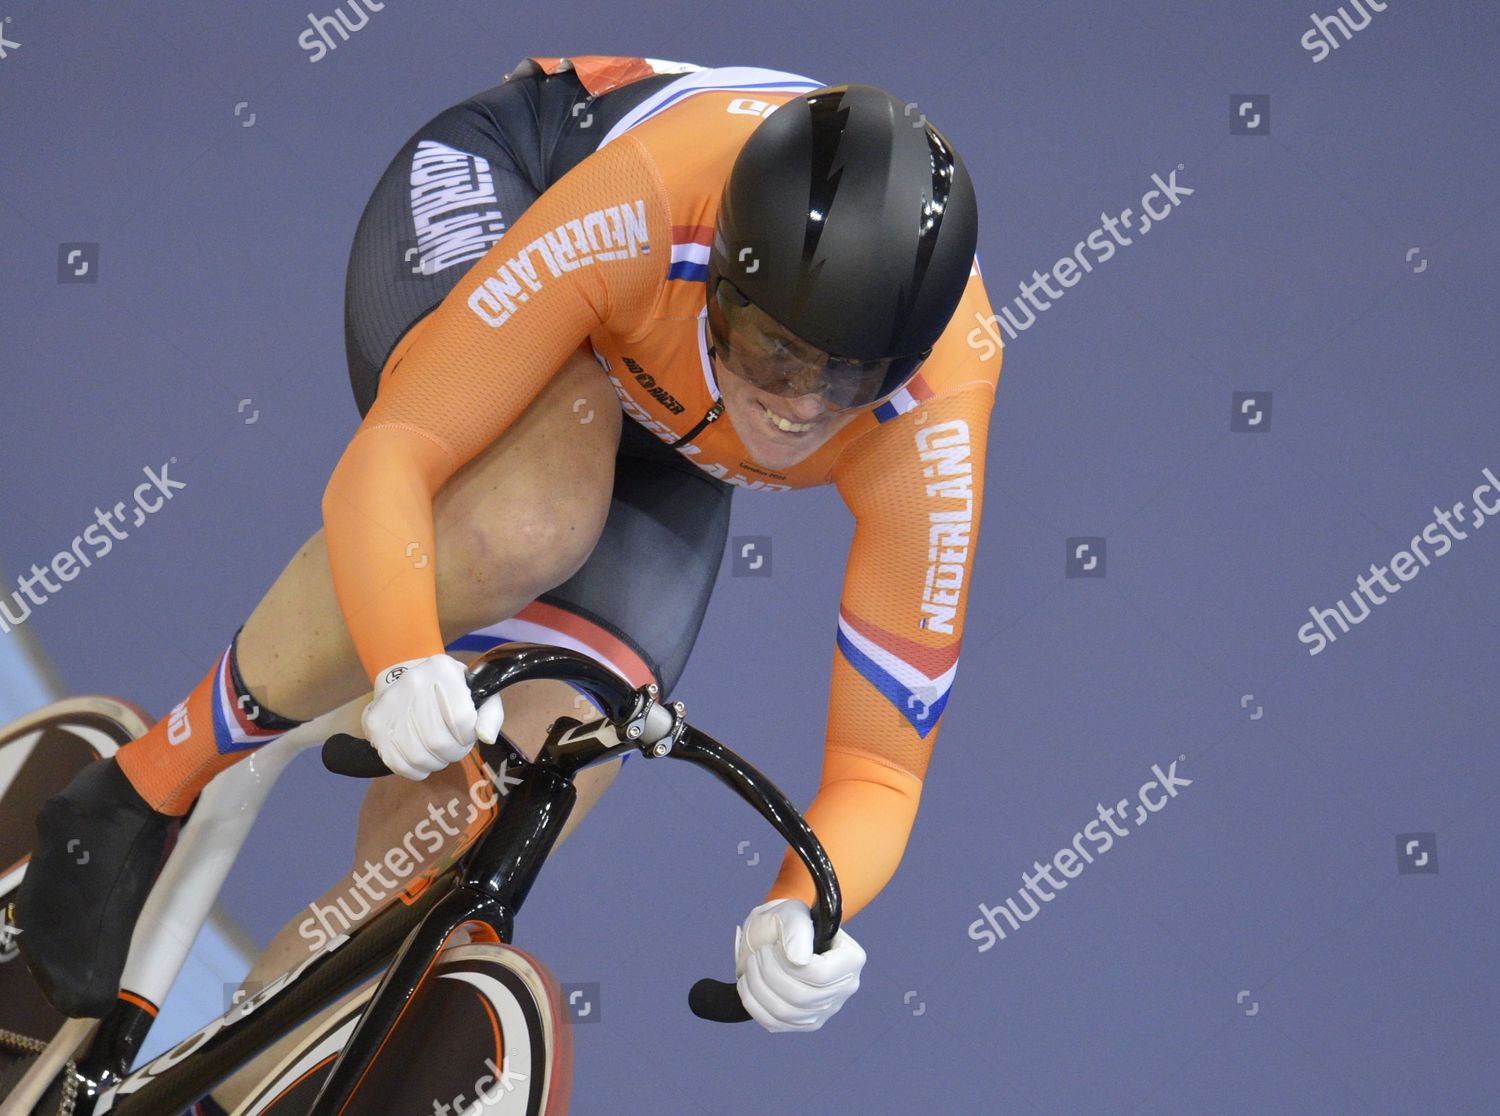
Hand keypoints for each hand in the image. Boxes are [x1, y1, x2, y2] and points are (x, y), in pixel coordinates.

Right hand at [361, 655, 504, 779]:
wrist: (411, 679)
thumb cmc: (451, 691)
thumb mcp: (478, 694)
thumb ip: (490, 715)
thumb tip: (486, 737)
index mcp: (442, 670)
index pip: (462, 719)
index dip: (468, 736)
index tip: (467, 734)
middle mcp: (413, 681)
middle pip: (438, 741)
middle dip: (453, 753)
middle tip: (454, 748)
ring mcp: (389, 703)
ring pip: (418, 756)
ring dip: (435, 763)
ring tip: (439, 754)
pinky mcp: (374, 722)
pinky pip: (397, 763)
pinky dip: (415, 770)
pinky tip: (422, 761)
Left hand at [734, 898, 864, 1032]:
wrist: (777, 935)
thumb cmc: (788, 922)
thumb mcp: (793, 913)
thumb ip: (797, 930)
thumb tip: (799, 960)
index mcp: (850, 959)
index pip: (821, 975)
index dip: (788, 964)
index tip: (772, 946)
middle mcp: (843, 989)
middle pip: (802, 997)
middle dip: (769, 974)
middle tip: (758, 953)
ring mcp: (825, 1010)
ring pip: (787, 1013)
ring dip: (759, 988)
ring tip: (751, 965)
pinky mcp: (803, 1023)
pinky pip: (775, 1024)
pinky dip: (754, 1004)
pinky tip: (747, 985)